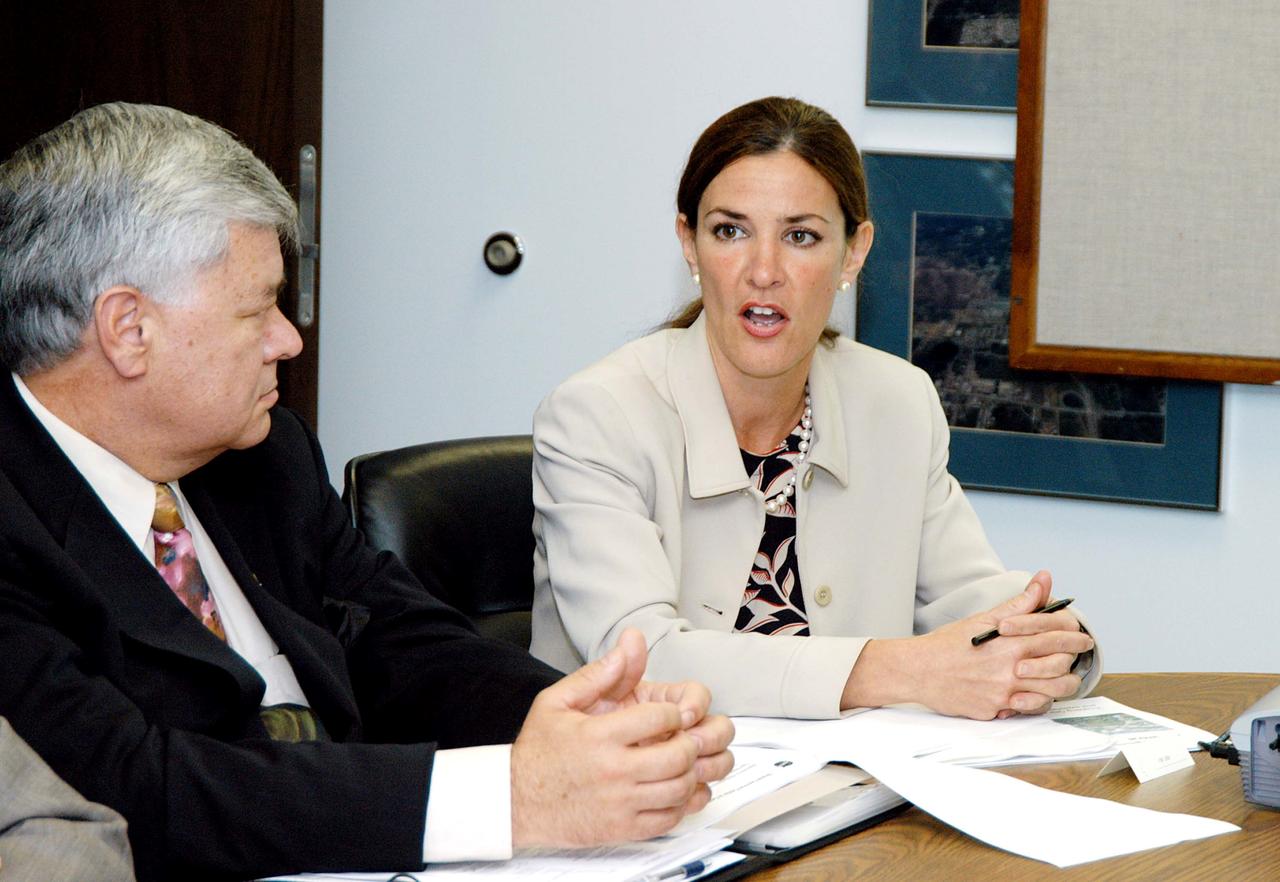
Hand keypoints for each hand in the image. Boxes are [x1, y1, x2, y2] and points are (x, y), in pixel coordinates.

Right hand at [510, 629, 733, 847]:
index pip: (660, 718)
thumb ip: (597, 674)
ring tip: (681, 762)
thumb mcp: (557, 701)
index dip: (674, 712)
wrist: (516, 801)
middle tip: (683, 737)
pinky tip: (673, 790)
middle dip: (690, 742)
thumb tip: (628, 646)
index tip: (670, 714)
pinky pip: (668, 819)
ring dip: (691, 773)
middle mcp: (613, 770)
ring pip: (679, 789)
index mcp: (599, 735)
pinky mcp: (621, 829)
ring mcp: (619, 803)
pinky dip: (681, 804)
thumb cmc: (538, 752)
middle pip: (677, 755)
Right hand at [843, 571, 1093, 719]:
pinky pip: (1028, 710)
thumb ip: (1019, 604)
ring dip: (1061, 685)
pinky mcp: (996, 710)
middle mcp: (1011, 669)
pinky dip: (1036, 702)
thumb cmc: (948, 644)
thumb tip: (1043, 580)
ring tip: (1061, 678)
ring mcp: (1004, 693)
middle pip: (1060, 667)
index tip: (1082, 637)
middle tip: (1077, 657)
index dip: (1074, 636)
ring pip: (1051, 693)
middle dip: (1074, 661)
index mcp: (1010, 643)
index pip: (1056, 637)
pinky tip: (1034, 693)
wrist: (918, 671)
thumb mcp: (983, 619)